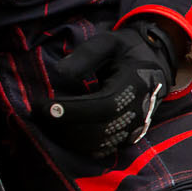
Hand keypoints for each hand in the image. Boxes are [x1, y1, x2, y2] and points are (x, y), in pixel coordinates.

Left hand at [44, 19, 181, 161]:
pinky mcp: (129, 138)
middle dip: (64, 125)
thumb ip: (87, 54)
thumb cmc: (128, 51)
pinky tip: (62, 129)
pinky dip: (79, 143)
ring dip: (68, 136)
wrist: (155, 65)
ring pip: (98, 144)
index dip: (72, 110)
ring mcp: (135, 128)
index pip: (103, 105)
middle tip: (37, 113)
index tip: (44, 106)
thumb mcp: (109, 41)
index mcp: (137, 84)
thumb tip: (60, 72)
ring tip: (46, 121)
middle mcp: (139, 111)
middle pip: (99, 130)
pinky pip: (102, 149)